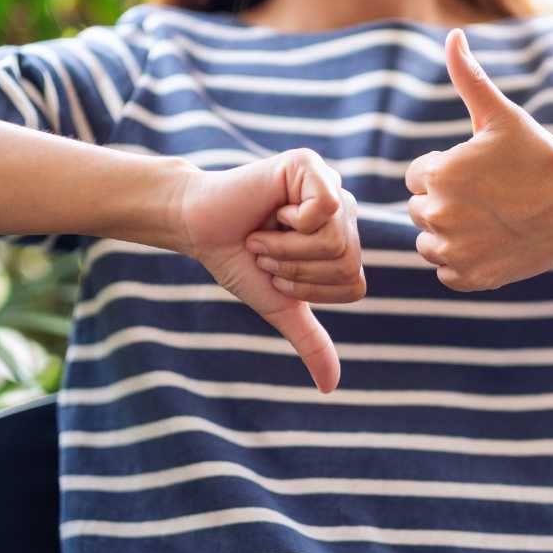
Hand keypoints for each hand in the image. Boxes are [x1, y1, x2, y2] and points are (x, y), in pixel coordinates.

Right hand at [176, 148, 363, 392]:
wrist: (197, 229)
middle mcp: (345, 212)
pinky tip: (272, 210)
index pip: (355, 284)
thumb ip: (310, 340)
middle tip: (266, 252)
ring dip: (287, 248)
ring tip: (264, 233)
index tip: (276, 272)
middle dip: (296, 269)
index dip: (311, 290)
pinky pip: (325, 208)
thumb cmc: (238, 262)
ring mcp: (331, 185)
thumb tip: (331, 387)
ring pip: (336, 240)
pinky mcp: (311, 164)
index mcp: (345, 241)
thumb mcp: (279, 304)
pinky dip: (289, 222)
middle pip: (348, 262)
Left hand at [405, 29, 552, 290]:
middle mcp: (437, 216)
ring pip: (429, 241)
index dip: (448, 171)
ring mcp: (453, 252)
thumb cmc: (540, 156)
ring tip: (490, 220)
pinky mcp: (469, 279)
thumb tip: (452, 36)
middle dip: (447, 201)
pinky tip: (492, 243)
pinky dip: (463, 261)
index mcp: (438, 175)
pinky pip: (447, 271)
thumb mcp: (501, 115)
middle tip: (490, 196)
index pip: (418, 176)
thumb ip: (468, 77)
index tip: (481, 173)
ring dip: (449, 233)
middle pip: (421, 209)